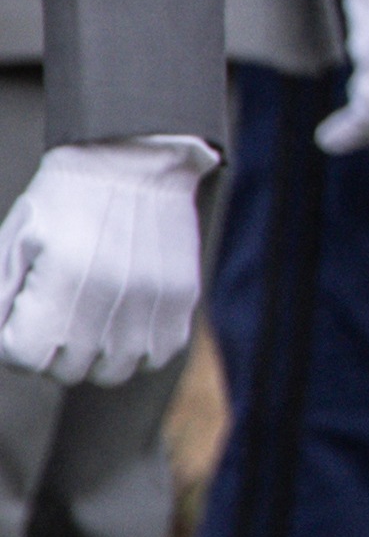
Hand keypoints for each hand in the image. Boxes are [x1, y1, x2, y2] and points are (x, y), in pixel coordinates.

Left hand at [0, 136, 204, 384]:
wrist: (132, 164)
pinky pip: (156, 356)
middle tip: (53, 318)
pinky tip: (122, 322)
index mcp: (63, 278)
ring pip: (114, 371)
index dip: (13, 344)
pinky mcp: (182, 301)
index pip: (25, 356)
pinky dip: (135, 350)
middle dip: (51, 351)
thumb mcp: (14, 240)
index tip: (20, 323)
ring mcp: (153, 302)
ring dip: (94, 357)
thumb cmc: (65, 200)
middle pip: (69, 370)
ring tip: (88, 323)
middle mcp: (112, 296)